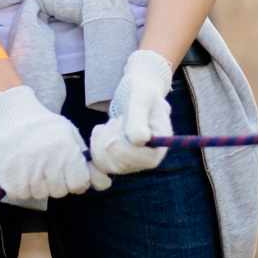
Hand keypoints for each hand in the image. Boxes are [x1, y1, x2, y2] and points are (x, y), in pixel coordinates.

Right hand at [0, 86, 110, 198]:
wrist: (11, 116)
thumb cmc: (45, 127)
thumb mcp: (69, 135)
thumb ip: (86, 160)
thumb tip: (104, 184)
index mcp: (66, 150)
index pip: (79, 184)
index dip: (75, 179)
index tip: (67, 170)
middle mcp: (48, 162)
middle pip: (60, 192)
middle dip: (57, 182)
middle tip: (48, 165)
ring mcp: (28, 172)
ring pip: (41, 194)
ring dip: (39, 184)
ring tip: (33, 165)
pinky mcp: (11, 179)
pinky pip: (23, 195)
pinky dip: (23, 186)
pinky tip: (22, 170)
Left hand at [89, 50, 172, 174]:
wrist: (134, 93)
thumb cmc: (141, 91)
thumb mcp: (141, 96)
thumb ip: (139, 116)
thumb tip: (140, 139)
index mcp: (161, 141)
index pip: (147, 159)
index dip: (127, 153)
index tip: (112, 139)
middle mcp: (148, 156)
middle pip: (124, 165)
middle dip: (112, 142)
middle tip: (118, 119)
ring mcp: (133, 161)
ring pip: (108, 164)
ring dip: (103, 140)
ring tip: (114, 121)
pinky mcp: (118, 160)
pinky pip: (99, 160)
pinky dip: (96, 142)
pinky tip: (103, 128)